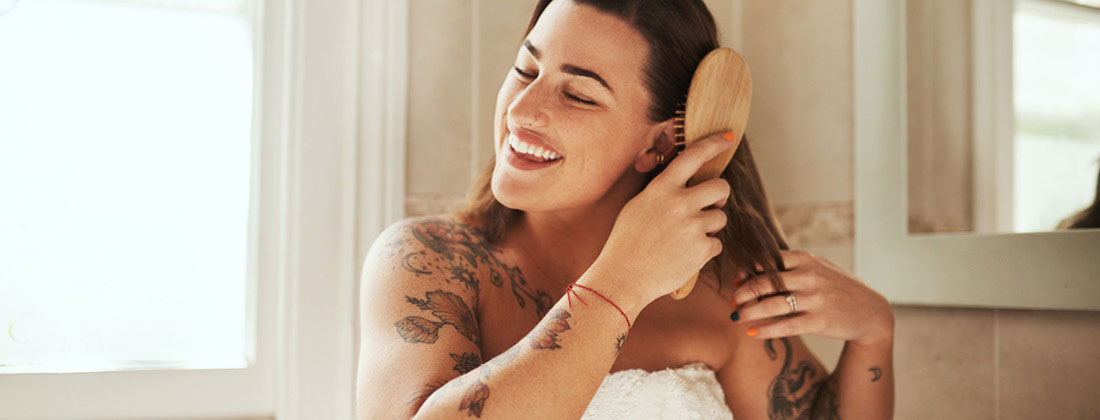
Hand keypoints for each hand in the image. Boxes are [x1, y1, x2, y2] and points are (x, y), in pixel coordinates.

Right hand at [593, 133, 735, 305]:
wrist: (622, 277)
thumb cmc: (626, 242)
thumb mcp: (638, 206)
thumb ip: (663, 192)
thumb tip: (687, 184)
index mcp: (661, 189)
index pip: (692, 156)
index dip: (713, 144)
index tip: (727, 138)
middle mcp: (679, 203)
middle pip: (721, 187)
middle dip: (720, 196)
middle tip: (712, 204)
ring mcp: (692, 226)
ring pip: (720, 218)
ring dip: (710, 227)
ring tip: (687, 238)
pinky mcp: (701, 250)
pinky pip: (717, 244)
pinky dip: (705, 250)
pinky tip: (684, 256)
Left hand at [730, 250, 894, 346]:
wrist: (870, 312)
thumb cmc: (837, 287)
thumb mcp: (819, 267)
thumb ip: (790, 266)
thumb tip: (752, 269)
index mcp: (806, 260)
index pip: (766, 261)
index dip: (746, 271)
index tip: (736, 281)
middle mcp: (809, 277)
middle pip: (763, 283)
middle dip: (743, 293)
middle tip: (734, 301)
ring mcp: (814, 299)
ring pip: (770, 305)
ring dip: (748, 312)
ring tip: (736, 317)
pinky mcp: (818, 321)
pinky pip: (784, 326)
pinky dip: (765, 330)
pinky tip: (752, 333)